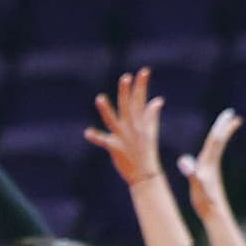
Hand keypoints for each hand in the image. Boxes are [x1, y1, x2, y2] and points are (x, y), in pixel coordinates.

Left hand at [85, 67, 165, 184]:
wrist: (145, 175)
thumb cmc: (147, 153)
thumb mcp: (151, 132)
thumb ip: (152, 115)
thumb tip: (158, 100)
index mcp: (140, 122)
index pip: (141, 100)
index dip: (142, 85)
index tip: (144, 71)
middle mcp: (132, 128)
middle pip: (128, 107)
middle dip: (126, 92)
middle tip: (125, 77)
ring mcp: (123, 137)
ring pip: (114, 121)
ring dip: (106, 110)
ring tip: (99, 99)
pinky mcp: (115, 148)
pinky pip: (104, 141)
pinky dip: (96, 137)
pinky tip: (87, 133)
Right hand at [177, 108, 240, 223]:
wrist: (215, 215)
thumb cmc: (206, 201)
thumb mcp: (197, 186)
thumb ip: (192, 173)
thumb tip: (184, 161)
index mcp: (209, 162)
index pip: (216, 140)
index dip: (221, 127)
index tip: (231, 114)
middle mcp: (212, 163)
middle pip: (219, 141)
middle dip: (224, 127)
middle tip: (233, 114)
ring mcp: (212, 169)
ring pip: (217, 148)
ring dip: (221, 136)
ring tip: (226, 126)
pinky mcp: (210, 176)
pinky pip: (212, 156)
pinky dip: (213, 149)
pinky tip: (210, 150)